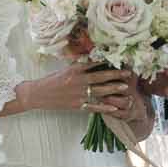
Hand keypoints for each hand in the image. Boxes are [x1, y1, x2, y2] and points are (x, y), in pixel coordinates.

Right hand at [15, 66, 139, 116]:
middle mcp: (77, 80)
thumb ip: (80, 66)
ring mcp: (78, 94)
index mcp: (75, 69)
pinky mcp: (76, 105)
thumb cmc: (52, 80)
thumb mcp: (65, 69)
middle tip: (129, 73)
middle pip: (100, 77)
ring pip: (99, 91)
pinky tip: (114, 107)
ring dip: (114, 89)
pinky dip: (104, 107)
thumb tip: (94, 60)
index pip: (94, 63)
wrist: (38, 94)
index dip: (108, 61)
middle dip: (116, 74)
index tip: (119, 59)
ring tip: (126, 87)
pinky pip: (93, 106)